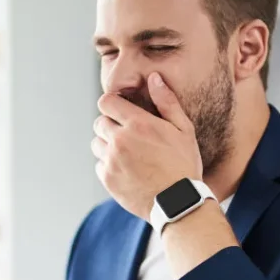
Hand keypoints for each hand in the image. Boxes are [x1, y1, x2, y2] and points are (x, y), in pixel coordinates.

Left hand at [92, 72, 202, 220]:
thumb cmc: (184, 164)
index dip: (112, 105)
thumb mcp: (183, 129)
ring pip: (96, 144)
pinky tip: (126, 170)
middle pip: (99, 122)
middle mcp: (120, 140)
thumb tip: (153, 78)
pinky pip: (99, 164)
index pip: (106, 102)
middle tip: (128, 135)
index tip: (120, 111)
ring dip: (107, 145)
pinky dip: (108, 165)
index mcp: (138, 124)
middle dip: (111, 125)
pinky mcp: (107, 179)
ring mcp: (111, 160)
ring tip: (127, 154)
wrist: (177, 202)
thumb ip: (166, 101)